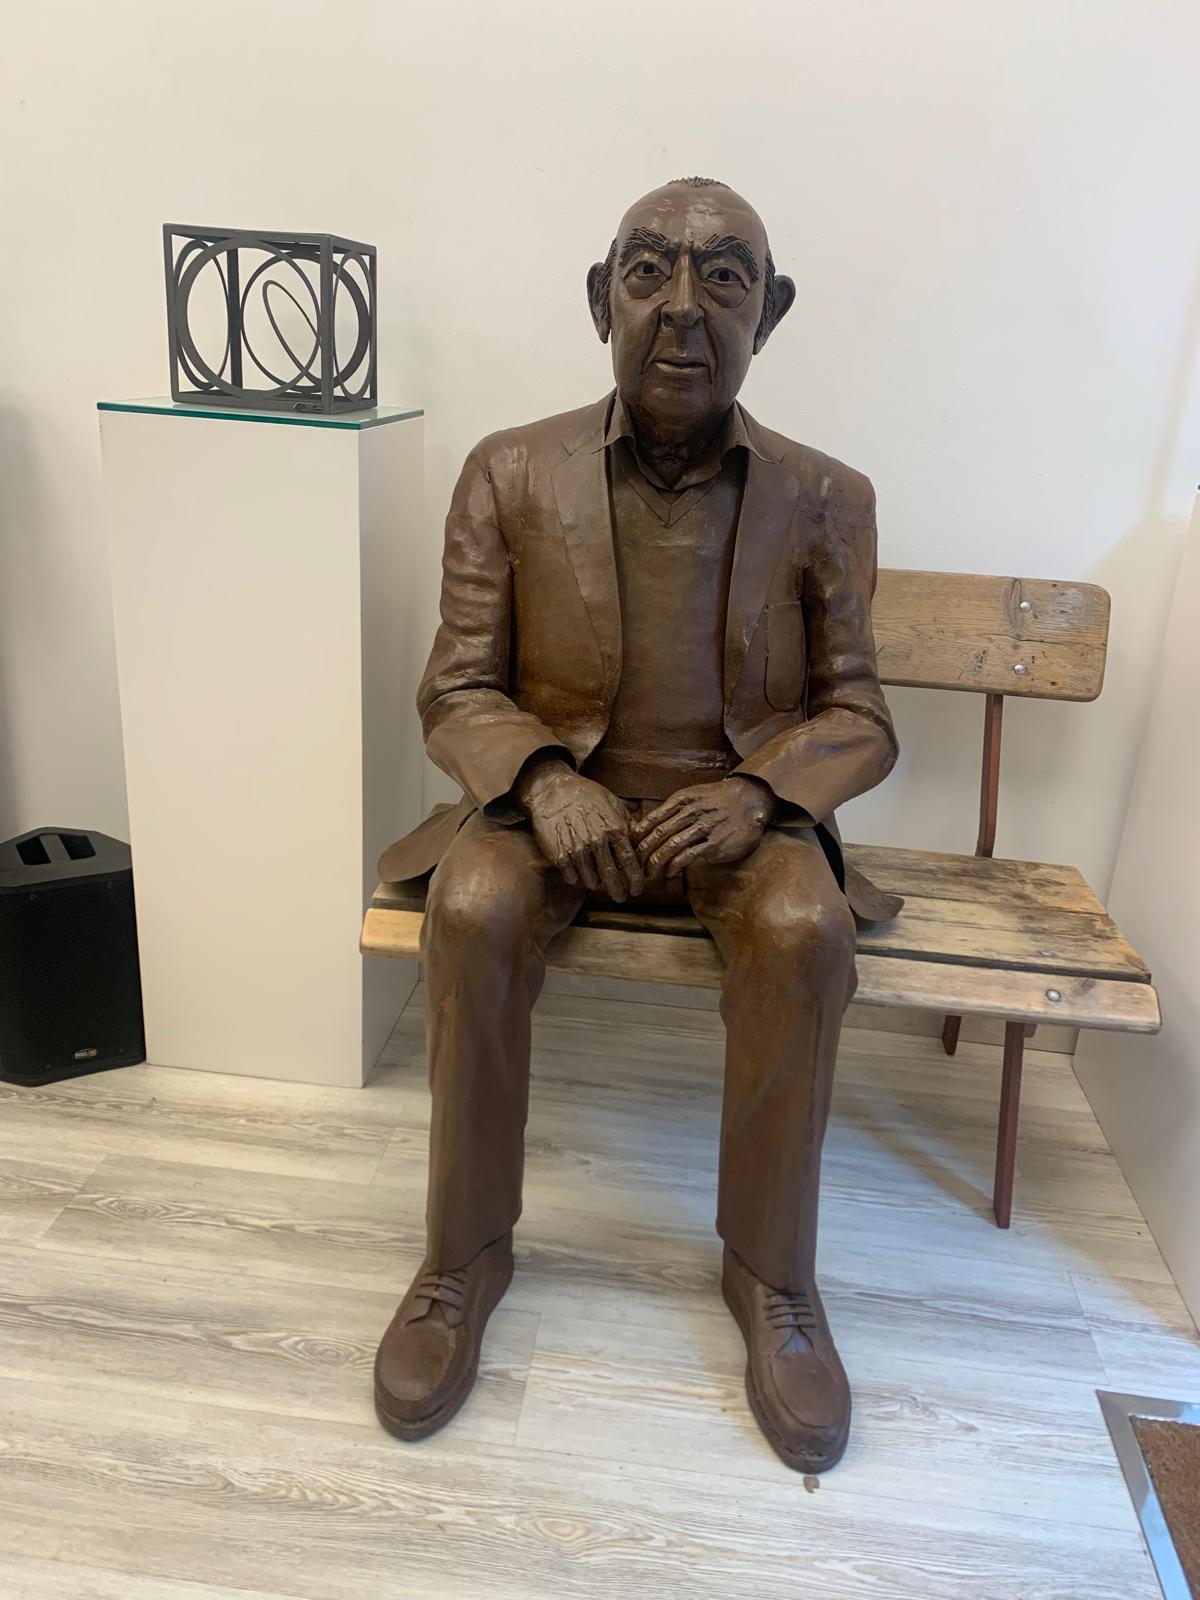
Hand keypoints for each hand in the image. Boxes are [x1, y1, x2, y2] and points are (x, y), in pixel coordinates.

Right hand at [512, 759, 643, 900]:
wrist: (553, 791)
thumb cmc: (587, 795)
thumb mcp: (614, 803)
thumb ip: (629, 823)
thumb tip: (643, 840)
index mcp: (614, 829)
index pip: (631, 863)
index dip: (636, 881)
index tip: (637, 890)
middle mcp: (597, 841)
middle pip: (612, 876)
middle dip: (618, 891)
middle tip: (620, 897)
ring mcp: (578, 849)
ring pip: (591, 880)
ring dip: (596, 884)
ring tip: (597, 882)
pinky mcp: (560, 855)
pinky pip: (572, 878)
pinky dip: (576, 879)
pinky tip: (578, 874)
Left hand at [632, 776, 776, 878]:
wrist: (750, 801)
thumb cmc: (718, 801)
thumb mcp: (694, 797)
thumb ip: (675, 810)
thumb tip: (651, 827)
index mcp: (682, 800)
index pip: (653, 819)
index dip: (639, 837)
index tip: (630, 848)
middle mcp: (690, 812)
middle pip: (658, 835)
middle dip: (643, 853)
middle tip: (636, 866)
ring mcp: (702, 827)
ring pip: (670, 847)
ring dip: (656, 863)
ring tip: (649, 874)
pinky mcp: (714, 843)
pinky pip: (687, 856)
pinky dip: (675, 866)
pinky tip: (670, 873)